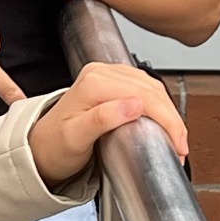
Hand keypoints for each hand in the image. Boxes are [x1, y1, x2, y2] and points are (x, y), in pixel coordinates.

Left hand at [27, 61, 189, 181]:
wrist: (39, 147)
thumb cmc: (53, 145)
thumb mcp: (74, 138)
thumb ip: (102, 119)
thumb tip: (134, 105)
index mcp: (93, 83)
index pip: (143, 95)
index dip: (166, 120)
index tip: (177, 144)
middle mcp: (101, 73)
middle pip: (151, 89)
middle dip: (172, 118)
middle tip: (181, 146)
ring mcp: (107, 75)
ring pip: (152, 87)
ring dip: (168, 112)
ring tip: (176, 138)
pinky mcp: (112, 82)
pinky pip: (145, 88)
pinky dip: (160, 106)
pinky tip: (164, 122)